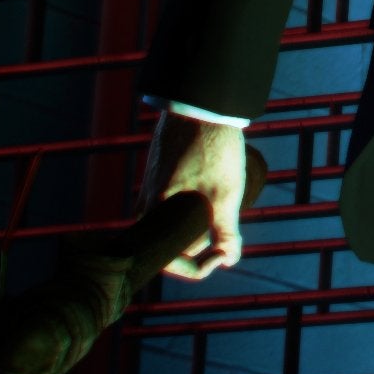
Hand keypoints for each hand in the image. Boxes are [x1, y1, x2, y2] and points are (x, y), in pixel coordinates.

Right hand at [140, 112, 246, 279]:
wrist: (202, 106)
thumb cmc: (213, 150)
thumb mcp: (226, 195)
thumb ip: (226, 233)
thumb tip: (229, 260)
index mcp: (154, 215)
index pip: (170, 263)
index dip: (200, 267)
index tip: (224, 253)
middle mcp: (144, 207)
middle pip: (172, 245)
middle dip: (203, 243)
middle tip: (228, 226)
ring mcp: (149, 191)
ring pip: (174, 225)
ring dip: (200, 224)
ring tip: (224, 203)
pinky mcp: (158, 177)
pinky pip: (173, 207)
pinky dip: (194, 208)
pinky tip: (214, 191)